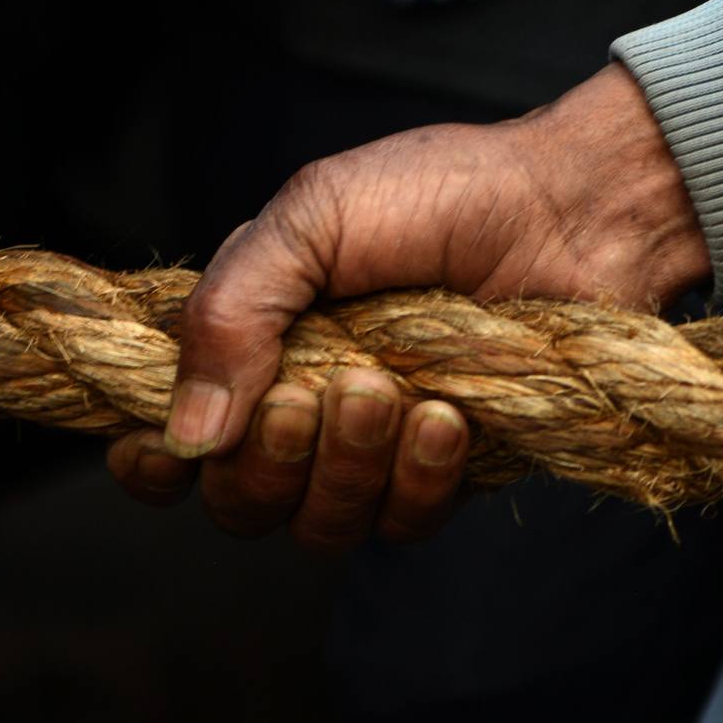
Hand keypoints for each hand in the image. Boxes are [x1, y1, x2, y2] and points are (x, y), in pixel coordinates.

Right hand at [107, 63, 710, 552]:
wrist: (570, 209)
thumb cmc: (438, 194)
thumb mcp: (311, 219)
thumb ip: (232, 313)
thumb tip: (185, 435)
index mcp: (251, 343)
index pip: (168, 439)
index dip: (152, 462)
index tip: (168, 450)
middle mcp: (301, 407)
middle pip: (239, 503)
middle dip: (269, 463)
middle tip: (319, 392)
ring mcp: (372, 448)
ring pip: (317, 528)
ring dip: (345, 469)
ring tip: (390, 391)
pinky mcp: (443, 473)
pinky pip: (401, 526)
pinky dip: (418, 480)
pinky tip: (447, 419)